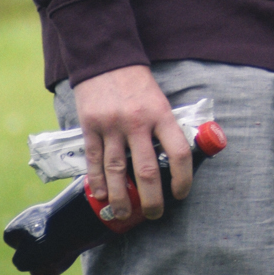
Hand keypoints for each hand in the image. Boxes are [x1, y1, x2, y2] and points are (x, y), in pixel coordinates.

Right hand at [73, 64, 192, 222]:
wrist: (106, 60)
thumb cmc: (138, 85)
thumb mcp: (160, 102)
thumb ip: (166, 129)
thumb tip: (176, 161)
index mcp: (161, 115)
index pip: (179, 153)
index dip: (183, 179)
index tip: (180, 194)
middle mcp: (137, 123)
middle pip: (146, 171)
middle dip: (152, 199)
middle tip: (154, 214)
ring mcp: (111, 126)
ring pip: (117, 171)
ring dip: (121, 198)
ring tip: (123, 214)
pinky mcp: (90, 127)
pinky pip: (94, 161)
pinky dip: (97, 181)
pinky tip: (101, 196)